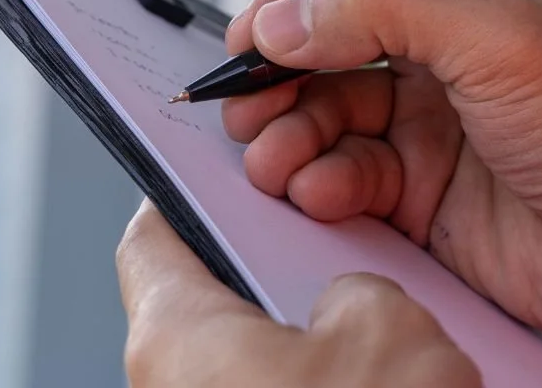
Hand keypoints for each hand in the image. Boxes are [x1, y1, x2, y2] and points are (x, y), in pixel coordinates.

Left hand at [117, 199, 479, 386]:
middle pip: (212, 308)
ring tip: (386, 342)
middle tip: (342, 259)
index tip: (224, 174)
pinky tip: (384, 387)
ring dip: (315, 352)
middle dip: (281, 281)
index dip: (191, 194)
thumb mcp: (389, 323)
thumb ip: (355, 286)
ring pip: (253, 370)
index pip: (152, 237)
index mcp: (173, 334)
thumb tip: (348, 305)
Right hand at [220, 0, 541, 386]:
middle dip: (275, 62)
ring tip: (277, 158)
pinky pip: (335, 166)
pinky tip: (323, 194)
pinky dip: (314, 179)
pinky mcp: (418, 178)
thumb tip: (281, 14)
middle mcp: (446, 20)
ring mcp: (429, 102)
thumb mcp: (505, 42)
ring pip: (313, 97)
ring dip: (283, 127)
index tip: (265, 34)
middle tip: (248, 103)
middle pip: (314, 18)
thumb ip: (385, 7)